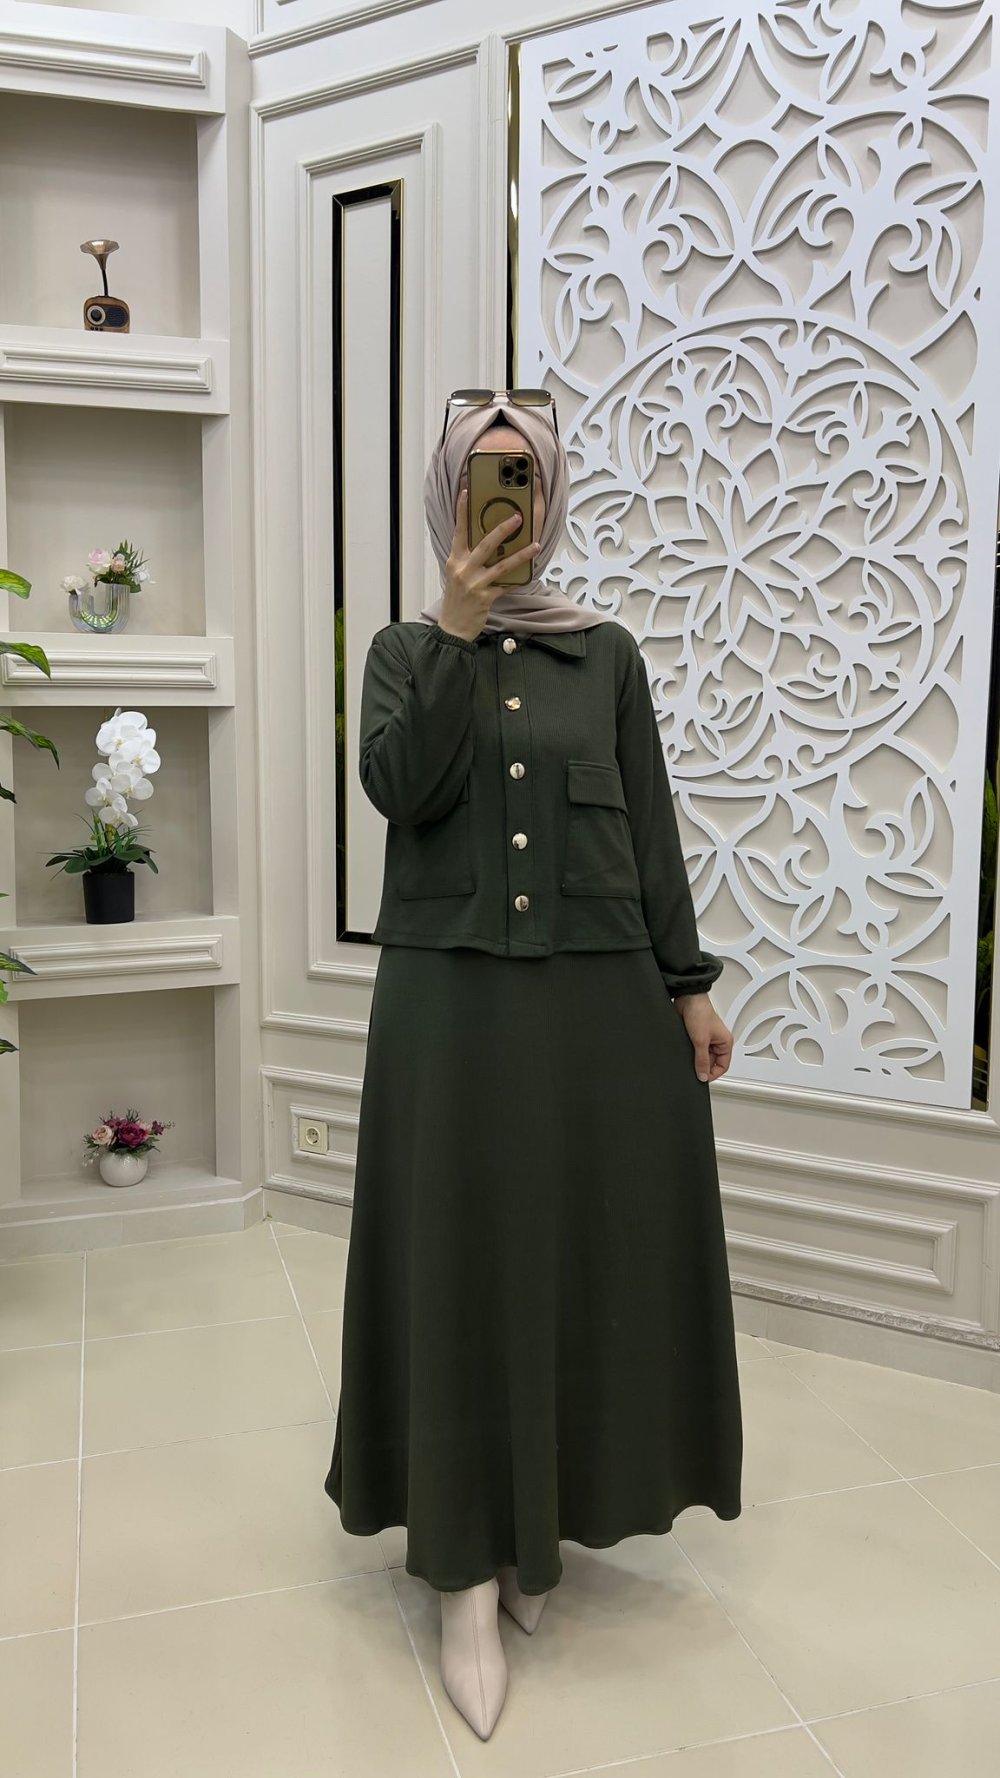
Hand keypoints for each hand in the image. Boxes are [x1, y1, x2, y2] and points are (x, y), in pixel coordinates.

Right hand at [437, 487, 539, 641]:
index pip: (459, 531)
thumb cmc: (456, 600)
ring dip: (521, 554)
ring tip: (535, 545)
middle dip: (503, 529)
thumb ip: (468, 559)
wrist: (452, 627)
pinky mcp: (486, 598)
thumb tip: (489, 543)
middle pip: (485, 544)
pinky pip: (507, 585)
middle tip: (518, 517)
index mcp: (455, 561)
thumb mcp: (456, 575)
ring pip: (502, 565)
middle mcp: (464, 570)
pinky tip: (530, 572)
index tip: (466, 492)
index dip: (462, 511)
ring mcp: (475, 584)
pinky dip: (519, 579)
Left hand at [673, 993, 731, 1081]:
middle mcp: (717, 1042)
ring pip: (702, 1057)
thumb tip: (702, 1076)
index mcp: (725, 1043)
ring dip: (695, 1059)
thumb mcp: (701, 1041)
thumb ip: (701, 1060)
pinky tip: (685, 1053)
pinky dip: (690, 1053)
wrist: (686, 999)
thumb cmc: (700, 1013)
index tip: (701, 1079)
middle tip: (693, 1070)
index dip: (713, 1074)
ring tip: (688, 1058)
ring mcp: (706, 1040)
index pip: (723, 1066)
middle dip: (702, 1066)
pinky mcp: (695, 1037)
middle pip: (711, 1063)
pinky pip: (694, 1051)